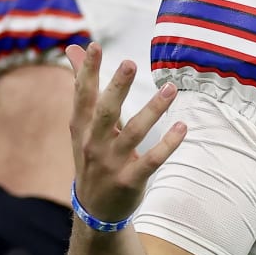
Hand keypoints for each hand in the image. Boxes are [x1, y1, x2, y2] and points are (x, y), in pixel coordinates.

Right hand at [66, 43, 188, 224]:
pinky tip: (182, 127)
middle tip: (129, 63)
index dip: (87, 71)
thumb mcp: (82, 125)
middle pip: (105, 112)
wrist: (94, 209)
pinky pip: (151, 160)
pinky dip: (167, 144)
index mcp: (82, 127)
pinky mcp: (130, 180)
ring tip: (171, 89)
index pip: (83, 95)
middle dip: (117, 88)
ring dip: (153, 110)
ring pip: (134, 133)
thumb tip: (73, 48)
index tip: (94, 46)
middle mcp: (94, 143)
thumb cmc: (92, 155)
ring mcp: (112, 163)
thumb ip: (82, 86)